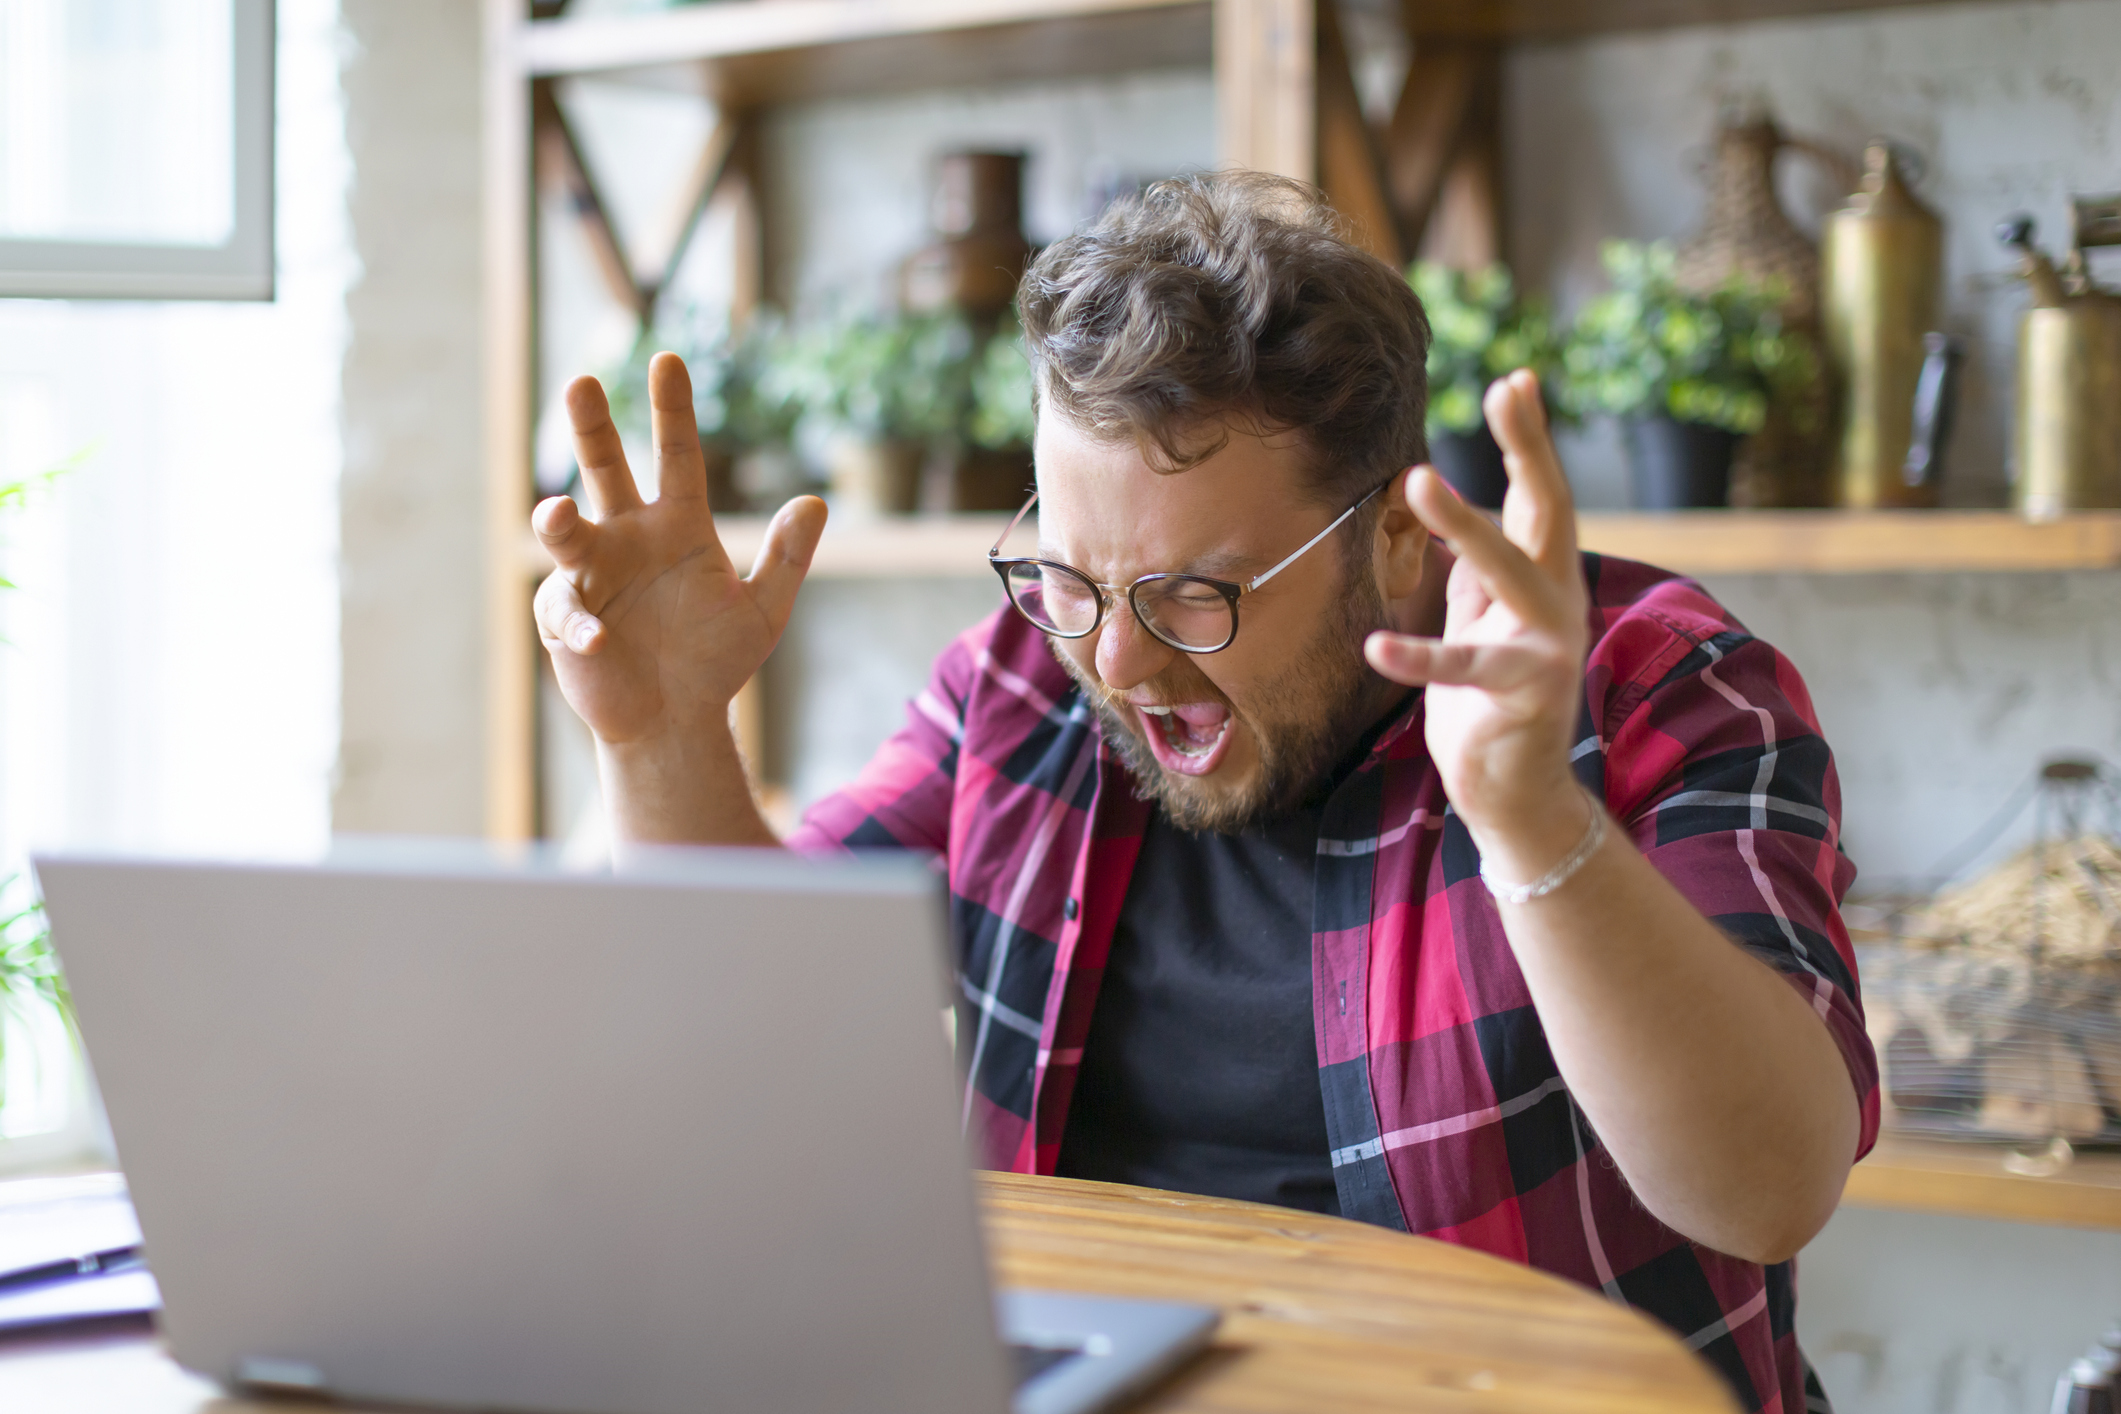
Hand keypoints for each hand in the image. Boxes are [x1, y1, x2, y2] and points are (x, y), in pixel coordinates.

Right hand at [533, 352, 825, 749]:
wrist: (676, 718)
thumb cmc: (716, 659)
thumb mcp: (763, 611)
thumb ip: (786, 558)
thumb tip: (815, 502)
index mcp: (678, 525)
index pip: (676, 456)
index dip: (673, 411)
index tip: (667, 360)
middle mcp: (629, 537)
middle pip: (606, 470)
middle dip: (592, 428)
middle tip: (581, 382)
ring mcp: (593, 574)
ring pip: (566, 532)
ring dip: (558, 521)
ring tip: (557, 513)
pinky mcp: (566, 618)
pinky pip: (567, 611)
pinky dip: (582, 624)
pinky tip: (602, 641)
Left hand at [1363, 371, 1591, 868]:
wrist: (1518, 793)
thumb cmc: (1494, 704)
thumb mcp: (1483, 625)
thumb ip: (1477, 576)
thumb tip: (1459, 515)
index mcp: (1548, 580)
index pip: (1541, 498)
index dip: (1530, 440)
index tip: (1517, 379)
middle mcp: (1559, 603)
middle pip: (1550, 511)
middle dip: (1529, 449)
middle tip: (1506, 390)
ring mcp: (1547, 647)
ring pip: (1509, 572)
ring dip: (1464, 524)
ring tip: (1416, 479)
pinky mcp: (1523, 695)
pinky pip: (1464, 667)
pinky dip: (1419, 656)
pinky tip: (1376, 645)